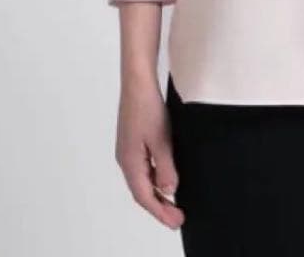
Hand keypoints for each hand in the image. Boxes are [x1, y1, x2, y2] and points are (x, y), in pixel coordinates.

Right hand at [115, 76, 185, 230]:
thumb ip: (165, 166)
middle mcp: (125, 160)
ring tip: (174, 203)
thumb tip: (169, 190)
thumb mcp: (161, 139)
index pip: (144, 196)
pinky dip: (154, 178)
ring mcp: (128, 151)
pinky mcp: (132, 142)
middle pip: (142, 191)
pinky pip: (143, 168)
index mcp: (130, 162)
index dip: (160, 211)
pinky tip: (166, 177)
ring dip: (157, 193)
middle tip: (178, 218)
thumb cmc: (147, 107)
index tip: (176, 221)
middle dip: (159, 206)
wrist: (137, 82)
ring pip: (142, 180)